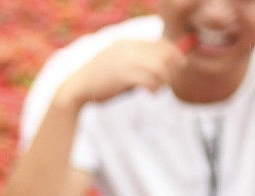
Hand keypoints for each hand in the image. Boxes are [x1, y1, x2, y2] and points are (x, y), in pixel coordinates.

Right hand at [57, 39, 183, 108]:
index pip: (159, 43)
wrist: (75, 89)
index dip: (174, 53)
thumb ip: (136, 63)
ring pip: (159, 67)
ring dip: (163, 81)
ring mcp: (125, 60)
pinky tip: (151, 94)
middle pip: (163, 54)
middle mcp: (128, 48)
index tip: (180, 65)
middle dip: (171, 69)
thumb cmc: (98, 82)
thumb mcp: (117, 66)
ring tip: (157, 91)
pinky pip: (149, 79)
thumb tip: (161, 69)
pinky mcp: (123, 74)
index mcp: (127, 43)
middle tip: (167, 83)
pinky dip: (154, 87)